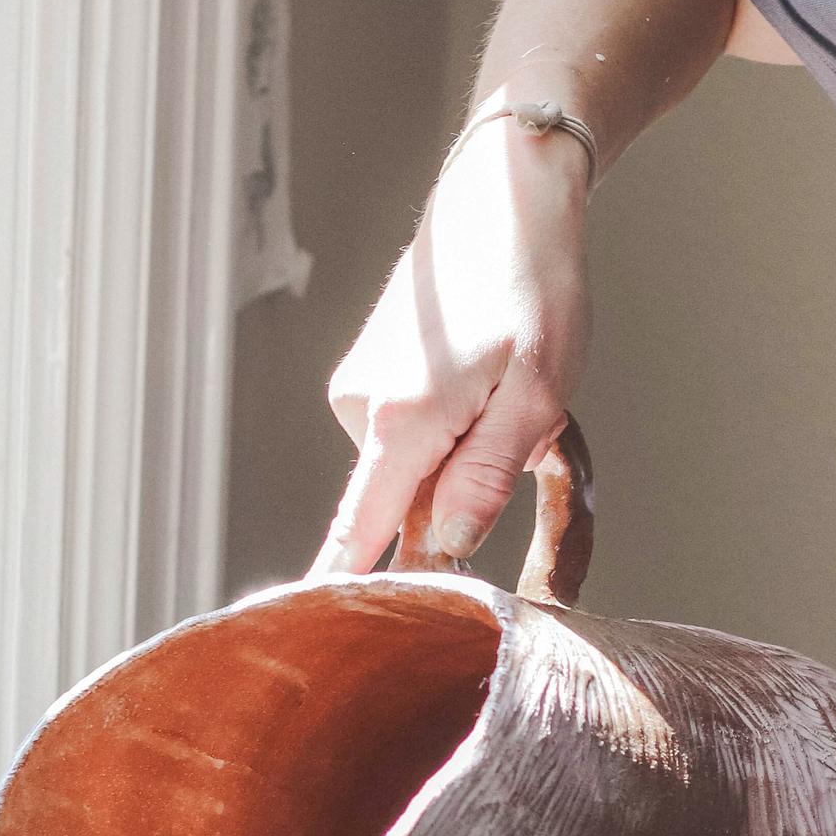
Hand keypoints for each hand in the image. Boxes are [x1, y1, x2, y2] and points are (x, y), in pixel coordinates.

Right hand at [311, 114, 592, 574]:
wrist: (506, 193)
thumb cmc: (535, 286)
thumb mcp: (537, 392)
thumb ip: (485, 478)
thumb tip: (443, 547)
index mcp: (401, 420)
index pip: (358, 534)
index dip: (339, 592)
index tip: (299, 642)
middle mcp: (362, 407)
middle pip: (403, 505)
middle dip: (464, 494)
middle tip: (525, 433)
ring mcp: (361, 388)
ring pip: (414, 467)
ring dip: (467, 451)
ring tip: (509, 386)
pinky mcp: (371, 375)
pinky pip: (412, 434)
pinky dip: (452, 423)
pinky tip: (484, 373)